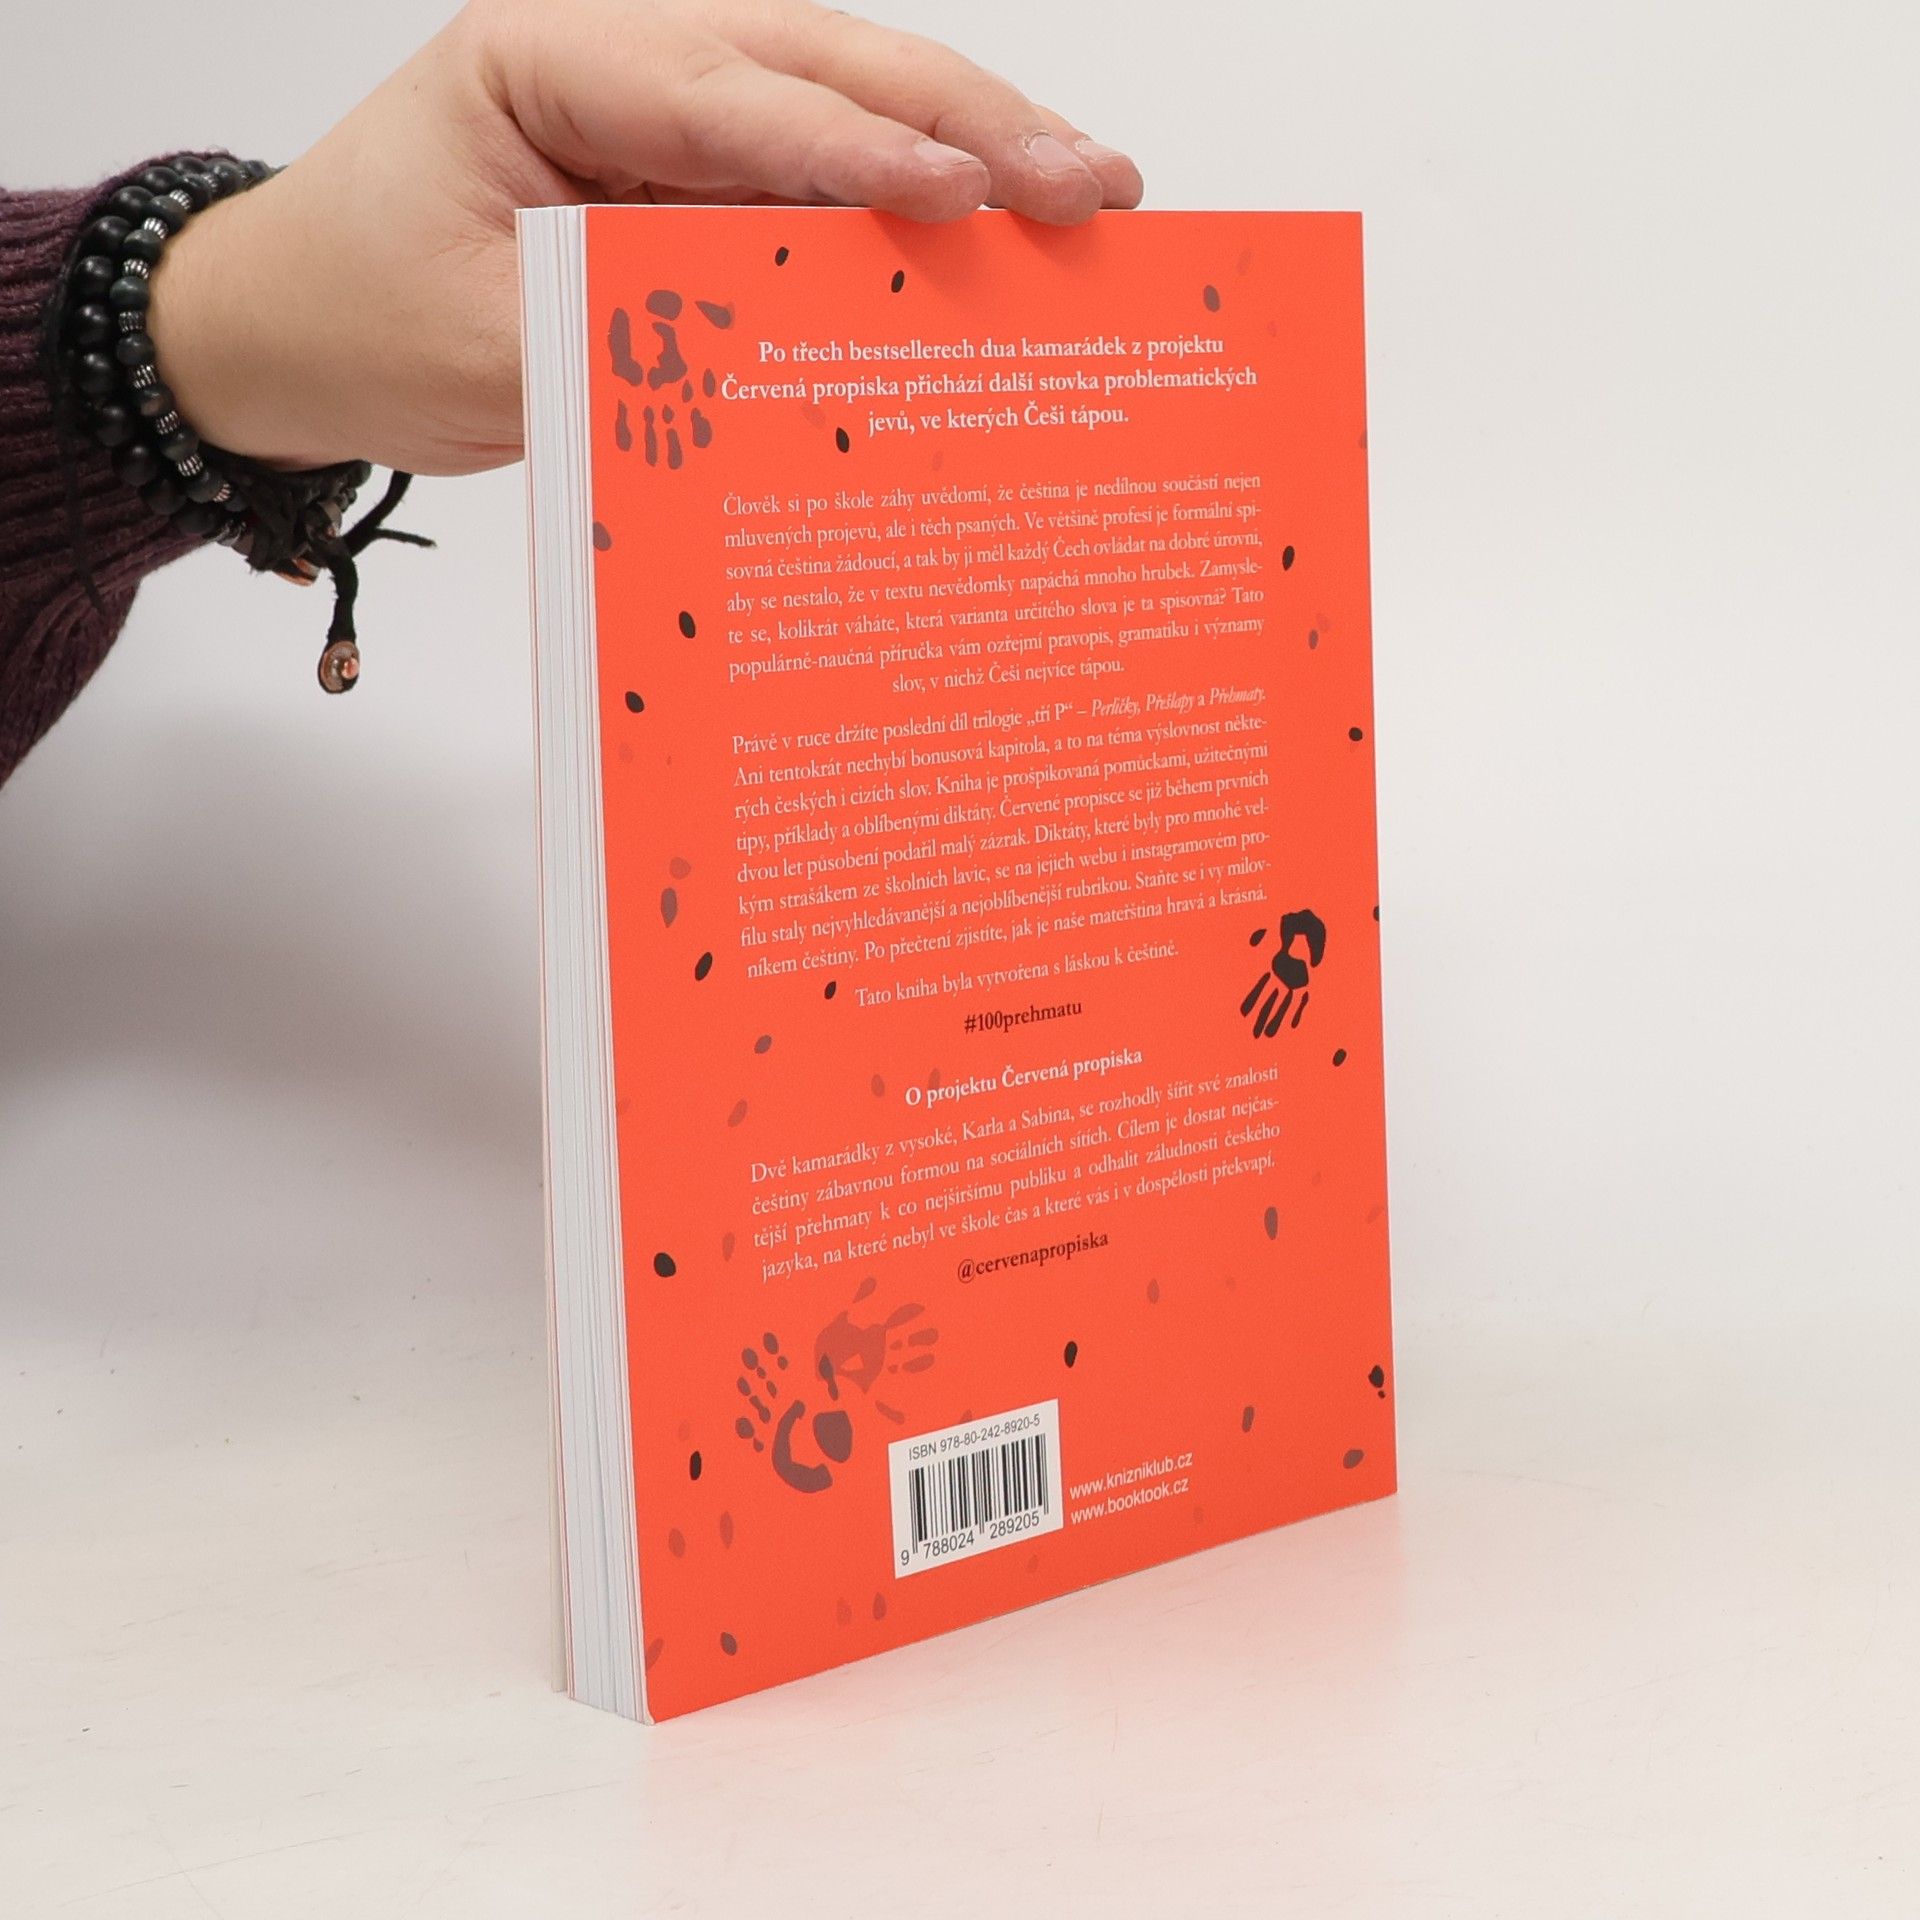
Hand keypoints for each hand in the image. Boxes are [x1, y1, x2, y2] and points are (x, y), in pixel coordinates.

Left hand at [147, 0, 1143, 475]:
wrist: (292, 327)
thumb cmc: (351, 313)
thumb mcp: (475, 348)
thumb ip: (627, 345)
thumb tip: (786, 368)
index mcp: (544, 56)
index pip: (726, 95)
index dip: (857, 149)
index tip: (972, 196)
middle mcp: (623, 58)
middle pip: (823, 66)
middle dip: (968, 125)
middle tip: (1093, 183)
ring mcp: (669, 113)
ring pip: (845, 107)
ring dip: (971, 152)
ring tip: (1088, 196)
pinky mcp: (695, 179)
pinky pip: (820, 186)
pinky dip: (912, 213)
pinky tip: (1004, 238)